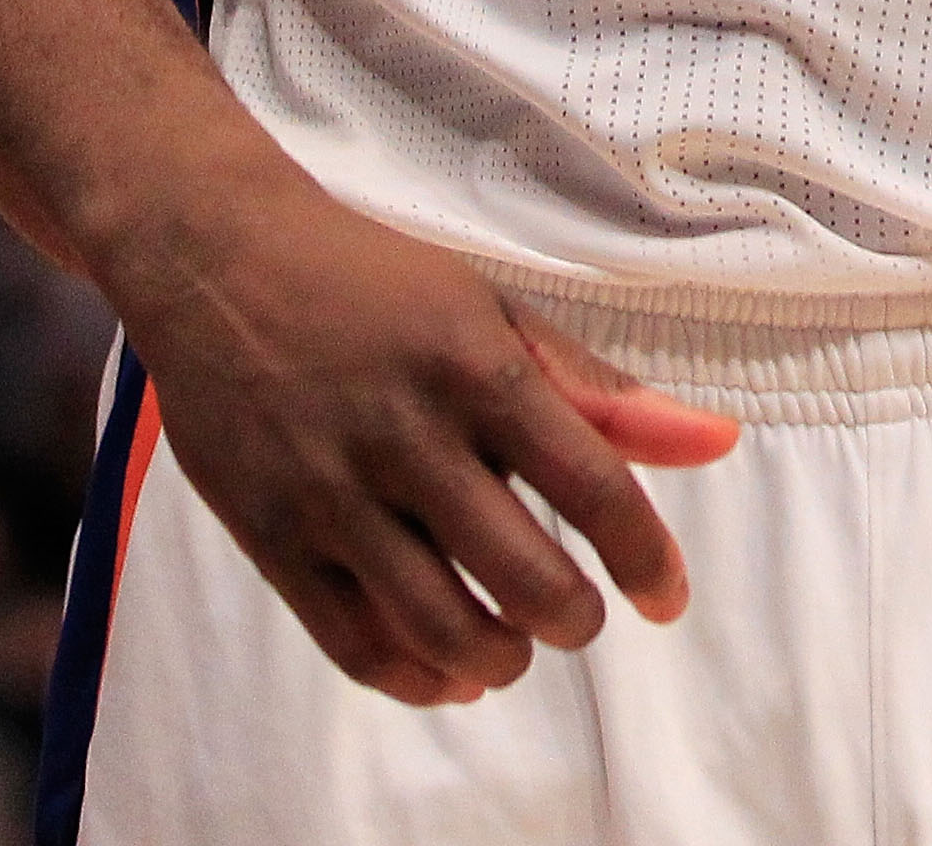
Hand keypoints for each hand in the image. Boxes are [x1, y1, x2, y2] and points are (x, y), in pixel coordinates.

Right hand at [133, 168, 738, 708]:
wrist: (215, 255)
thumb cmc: (372, 280)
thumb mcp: (493, 310)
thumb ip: (599, 390)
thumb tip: (716, 443)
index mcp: (475, 366)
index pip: (592, 487)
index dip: (645, 559)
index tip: (665, 597)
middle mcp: (406, 434)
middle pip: (526, 577)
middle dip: (574, 619)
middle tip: (579, 614)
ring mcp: (332, 491)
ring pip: (442, 626)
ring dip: (503, 658)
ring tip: (517, 644)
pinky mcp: (270, 534)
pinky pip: (355, 643)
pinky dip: (418, 677)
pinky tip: (450, 667)